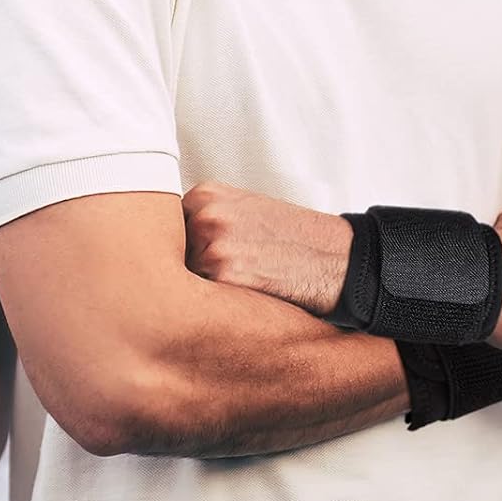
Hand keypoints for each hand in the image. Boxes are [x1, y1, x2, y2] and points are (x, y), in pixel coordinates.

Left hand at [183, 181, 352, 314]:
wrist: (336, 258)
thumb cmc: (292, 239)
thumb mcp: (244, 210)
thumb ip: (205, 220)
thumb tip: (170, 246)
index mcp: (206, 195)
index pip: (165, 228)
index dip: (177, 250)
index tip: (188, 260)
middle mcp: (205, 214)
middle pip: (168, 253)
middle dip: (183, 270)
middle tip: (212, 281)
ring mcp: (213, 243)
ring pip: (180, 277)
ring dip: (195, 290)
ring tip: (229, 292)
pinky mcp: (225, 273)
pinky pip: (200, 297)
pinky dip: (213, 305)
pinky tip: (237, 302)